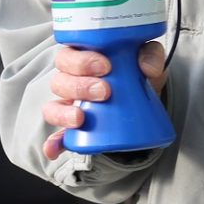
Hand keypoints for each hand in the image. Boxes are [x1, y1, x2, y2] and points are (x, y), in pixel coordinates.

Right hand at [42, 41, 167, 159]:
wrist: (143, 105)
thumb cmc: (137, 75)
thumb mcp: (147, 62)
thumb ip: (151, 56)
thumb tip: (148, 69)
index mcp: (82, 59)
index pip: (69, 54)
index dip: (81, 59)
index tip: (106, 66)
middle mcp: (71, 81)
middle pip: (59, 80)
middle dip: (78, 86)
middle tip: (104, 91)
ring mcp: (69, 106)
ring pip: (53, 107)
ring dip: (64, 113)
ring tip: (81, 118)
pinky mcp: (73, 129)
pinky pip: (56, 137)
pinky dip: (53, 143)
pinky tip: (54, 149)